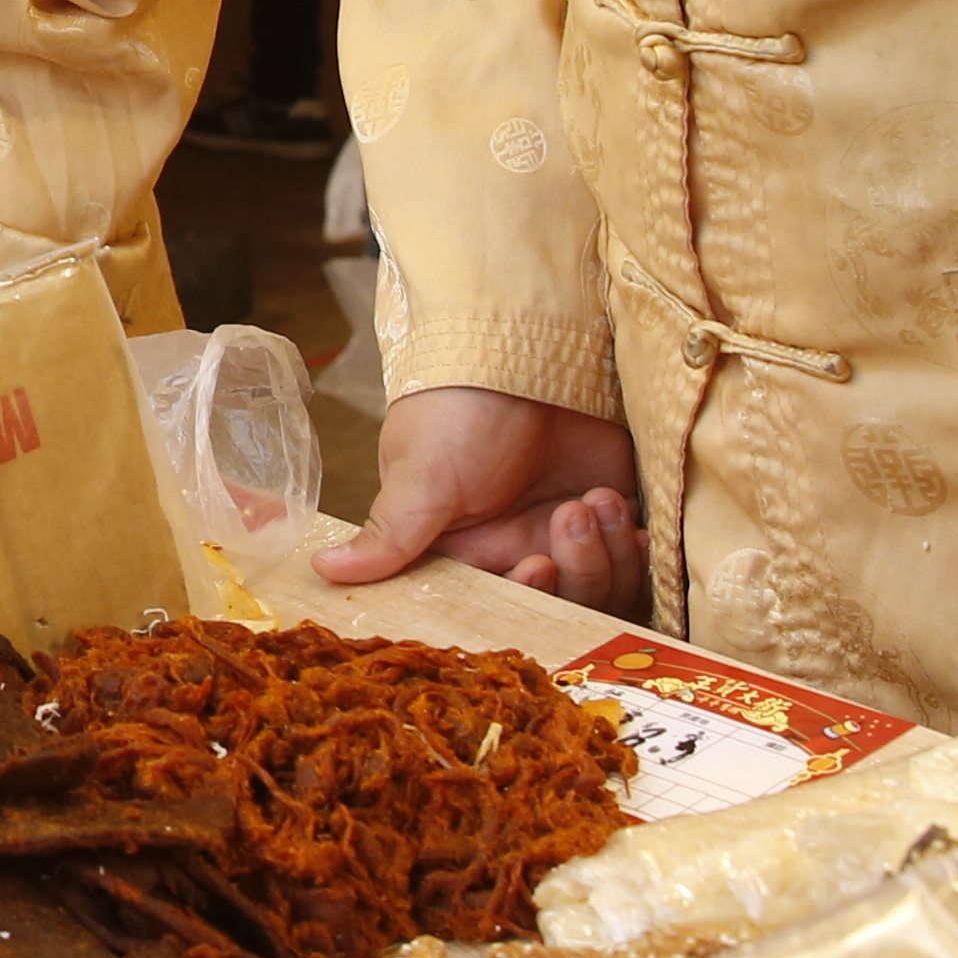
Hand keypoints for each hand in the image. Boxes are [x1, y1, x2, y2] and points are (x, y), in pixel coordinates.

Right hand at [322, 384, 648, 608]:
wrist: (523, 347)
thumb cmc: (457, 410)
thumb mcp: (422, 475)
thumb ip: (389, 535)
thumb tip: (320, 572)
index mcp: (467, 556)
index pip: (503, 610)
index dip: (528, 601)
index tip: (536, 563)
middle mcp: (518, 551)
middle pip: (563, 609)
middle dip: (577, 571)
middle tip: (569, 513)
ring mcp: (567, 534)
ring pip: (605, 590)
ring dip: (607, 552)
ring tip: (594, 497)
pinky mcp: (610, 514)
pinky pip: (635, 563)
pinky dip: (637, 549)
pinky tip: (624, 513)